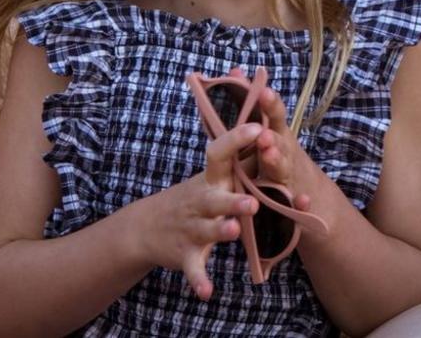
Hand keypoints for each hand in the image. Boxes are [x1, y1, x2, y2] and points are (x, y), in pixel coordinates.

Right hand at [129, 117, 265, 298]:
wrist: (145, 228)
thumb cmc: (195, 198)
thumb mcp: (212, 179)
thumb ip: (242, 164)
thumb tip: (275, 137)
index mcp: (211, 180)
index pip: (220, 153)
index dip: (238, 140)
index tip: (259, 128)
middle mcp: (200, 201)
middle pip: (216, 198)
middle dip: (233, 200)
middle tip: (253, 202)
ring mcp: (191, 228)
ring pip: (206, 230)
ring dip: (220, 231)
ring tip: (235, 231)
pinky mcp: (185, 255)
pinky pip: (193, 269)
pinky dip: (199, 281)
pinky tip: (207, 292)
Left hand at [226, 67, 329, 209]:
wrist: (308, 192)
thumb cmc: (280, 155)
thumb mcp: (268, 130)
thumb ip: (251, 104)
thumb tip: (234, 70)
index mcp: (277, 135)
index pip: (274, 117)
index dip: (270, 105)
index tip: (263, 91)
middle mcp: (285, 152)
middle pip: (280, 142)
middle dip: (272, 137)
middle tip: (263, 133)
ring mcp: (290, 176)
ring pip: (283, 169)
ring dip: (278, 161)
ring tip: (270, 155)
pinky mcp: (293, 200)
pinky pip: (297, 203)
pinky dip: (301, 203)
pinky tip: (302, 202)